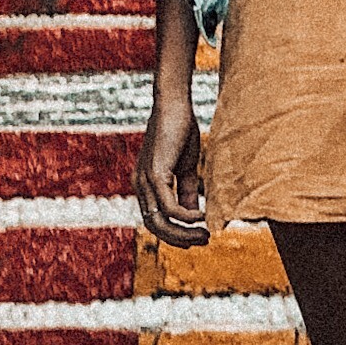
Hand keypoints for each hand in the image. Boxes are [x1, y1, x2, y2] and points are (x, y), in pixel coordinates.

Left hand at [136, 82, 209, 244]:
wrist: (174, 104)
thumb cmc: (180, 130)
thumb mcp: (186, 167)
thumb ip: (187, 191)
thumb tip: (194, 216)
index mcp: (145, 185)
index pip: (155, 220)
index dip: (175, 234)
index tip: (197, 237)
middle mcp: (140, 186)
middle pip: (155, 227)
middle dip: (179, 239)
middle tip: (203, 240)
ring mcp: (144, 181)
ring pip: (160, 222)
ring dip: (183, 233)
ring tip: (205, 232)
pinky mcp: (154, 174)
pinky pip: (169, 207)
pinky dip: (187, 216)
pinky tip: (202, 215)